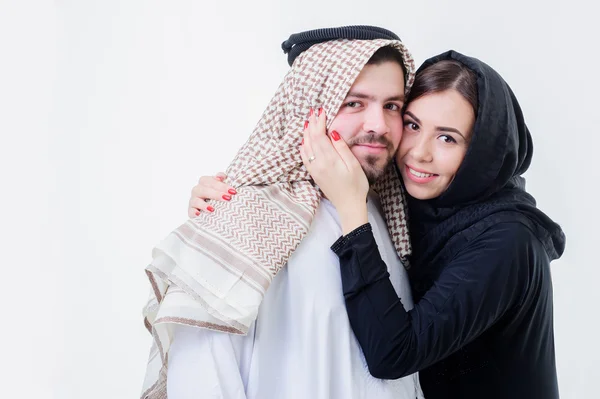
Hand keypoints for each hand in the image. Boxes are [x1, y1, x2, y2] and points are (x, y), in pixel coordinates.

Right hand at [187, 172, 236, 217]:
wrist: (212, 213)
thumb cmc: (218, 198)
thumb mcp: (222, 189)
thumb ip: (222, 182)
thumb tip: (221, 176)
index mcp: (205, 183)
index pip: (210, 180)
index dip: (221, 185)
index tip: (232, 190)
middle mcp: (198, 191)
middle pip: (203, 189)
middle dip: (216, 194)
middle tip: (227, 198)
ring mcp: (193, 201)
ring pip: (195, 200)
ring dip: (204, 204)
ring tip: (212, 209)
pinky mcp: (191, 211)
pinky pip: (191, 211)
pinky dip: (194, 212)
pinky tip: (199, 214)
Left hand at [299, 108, 368, 233]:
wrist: (349, 206)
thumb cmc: (356, 186)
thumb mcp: (353, 165)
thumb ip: (342, 148)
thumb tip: (332, 132)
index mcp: (329, 160)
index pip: (320, 135)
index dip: (319, 122)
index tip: (321, 111)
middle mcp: (318, 164)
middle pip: (311, 139)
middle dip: (312, 124)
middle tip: (313, 112)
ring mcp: (314, 170)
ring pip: (306, 147)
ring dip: (306, 133)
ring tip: (309, 122)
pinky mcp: (314, 174)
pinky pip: (304, 157)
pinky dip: (303, 146)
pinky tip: (304, 141)